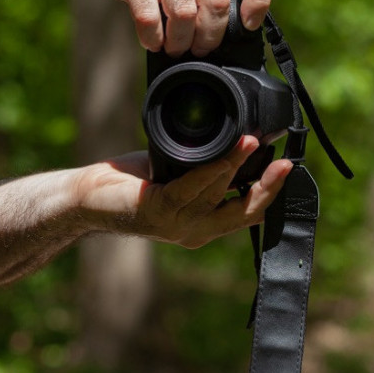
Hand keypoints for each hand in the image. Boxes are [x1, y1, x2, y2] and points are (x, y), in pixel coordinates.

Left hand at [73, 136, 292, 248]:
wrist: (85, 199)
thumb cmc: (130, 183)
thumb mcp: (175, 173)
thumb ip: (202, 167)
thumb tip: (234, 140)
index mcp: (201, 227)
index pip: (245, 214)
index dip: (268, 193)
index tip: (286, 168)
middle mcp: (193, 232)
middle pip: (243, 213)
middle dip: (268, 188)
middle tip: (288, 163)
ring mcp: (177, 226)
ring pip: (219, 195)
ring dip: (239, 165)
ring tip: (253, 139)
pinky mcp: (159, 211)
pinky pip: (193, 187)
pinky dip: (214, 168)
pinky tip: (228, 150)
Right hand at [75, 0, 271, 55]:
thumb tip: (224, 32)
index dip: (259, 1)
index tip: (246, 24)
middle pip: (216, 3)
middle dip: (209, 37)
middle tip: (198, 48)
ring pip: (185, 13)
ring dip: (180, 41)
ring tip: (173, 48)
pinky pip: (149, 16)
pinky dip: (152, 39)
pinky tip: (151, 41)